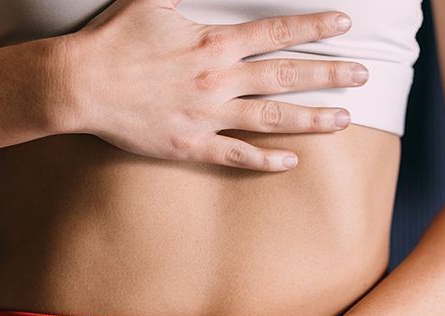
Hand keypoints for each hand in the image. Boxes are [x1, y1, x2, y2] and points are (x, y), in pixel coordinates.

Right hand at [53, 0, 368, 171]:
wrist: (80, 85)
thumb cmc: (114, 39)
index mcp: (213, 42)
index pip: (278, 32)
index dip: (315, 27)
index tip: (345, 25)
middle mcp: (219, 79)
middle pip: (287, 76)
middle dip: (330, 73)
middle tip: (364, 74)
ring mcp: (207, 115)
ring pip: (273, 118)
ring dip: (312, 118)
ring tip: (344, 119)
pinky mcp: (190, 144)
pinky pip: (236, 155)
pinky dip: (266, 159)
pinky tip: (293, 161)